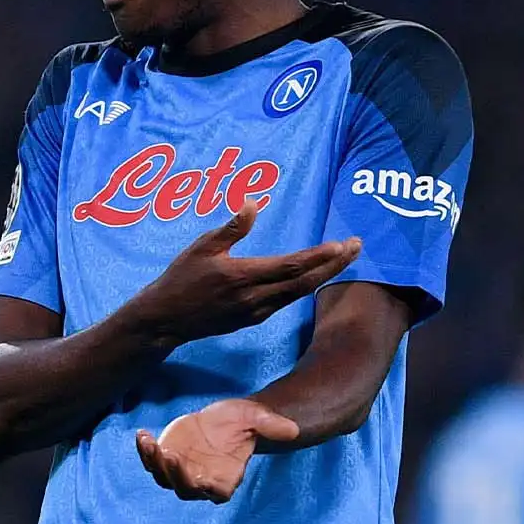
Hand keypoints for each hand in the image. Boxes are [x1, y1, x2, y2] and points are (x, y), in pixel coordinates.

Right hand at [134, 202, 360, 344]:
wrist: (167, 318)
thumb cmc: (181, 278)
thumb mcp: (201, 247)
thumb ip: (231, 228)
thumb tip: (253, 204)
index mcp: (243, 276)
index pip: (291, 266)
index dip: (319, 256)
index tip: (342, 244)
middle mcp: (255, 297)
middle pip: (305, 281)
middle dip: (334, 265)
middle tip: (357, 247)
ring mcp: (256, 311)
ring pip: (299, 293)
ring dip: (324, 275)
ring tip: (343, 258)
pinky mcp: (253, 319)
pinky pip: (286, 301)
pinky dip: (305, 286)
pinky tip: (313, 275)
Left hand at [135, 398, 299, 502]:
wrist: (223, 419)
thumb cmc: (242, 422)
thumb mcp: (256, 418)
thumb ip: (272, 426)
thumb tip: (293, 429)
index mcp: (225, 479)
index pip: (215, 494)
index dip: (205, 489)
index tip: (199, 475)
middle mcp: (201, 480)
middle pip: (184, 490)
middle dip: (174, 475)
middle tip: (168, 454)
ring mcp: (181, 471)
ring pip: (162, 477)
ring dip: (152, 463)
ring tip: (148, 442)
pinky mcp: (166, 457)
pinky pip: (151, 460)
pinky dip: (144, 450)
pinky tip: (142, 434)